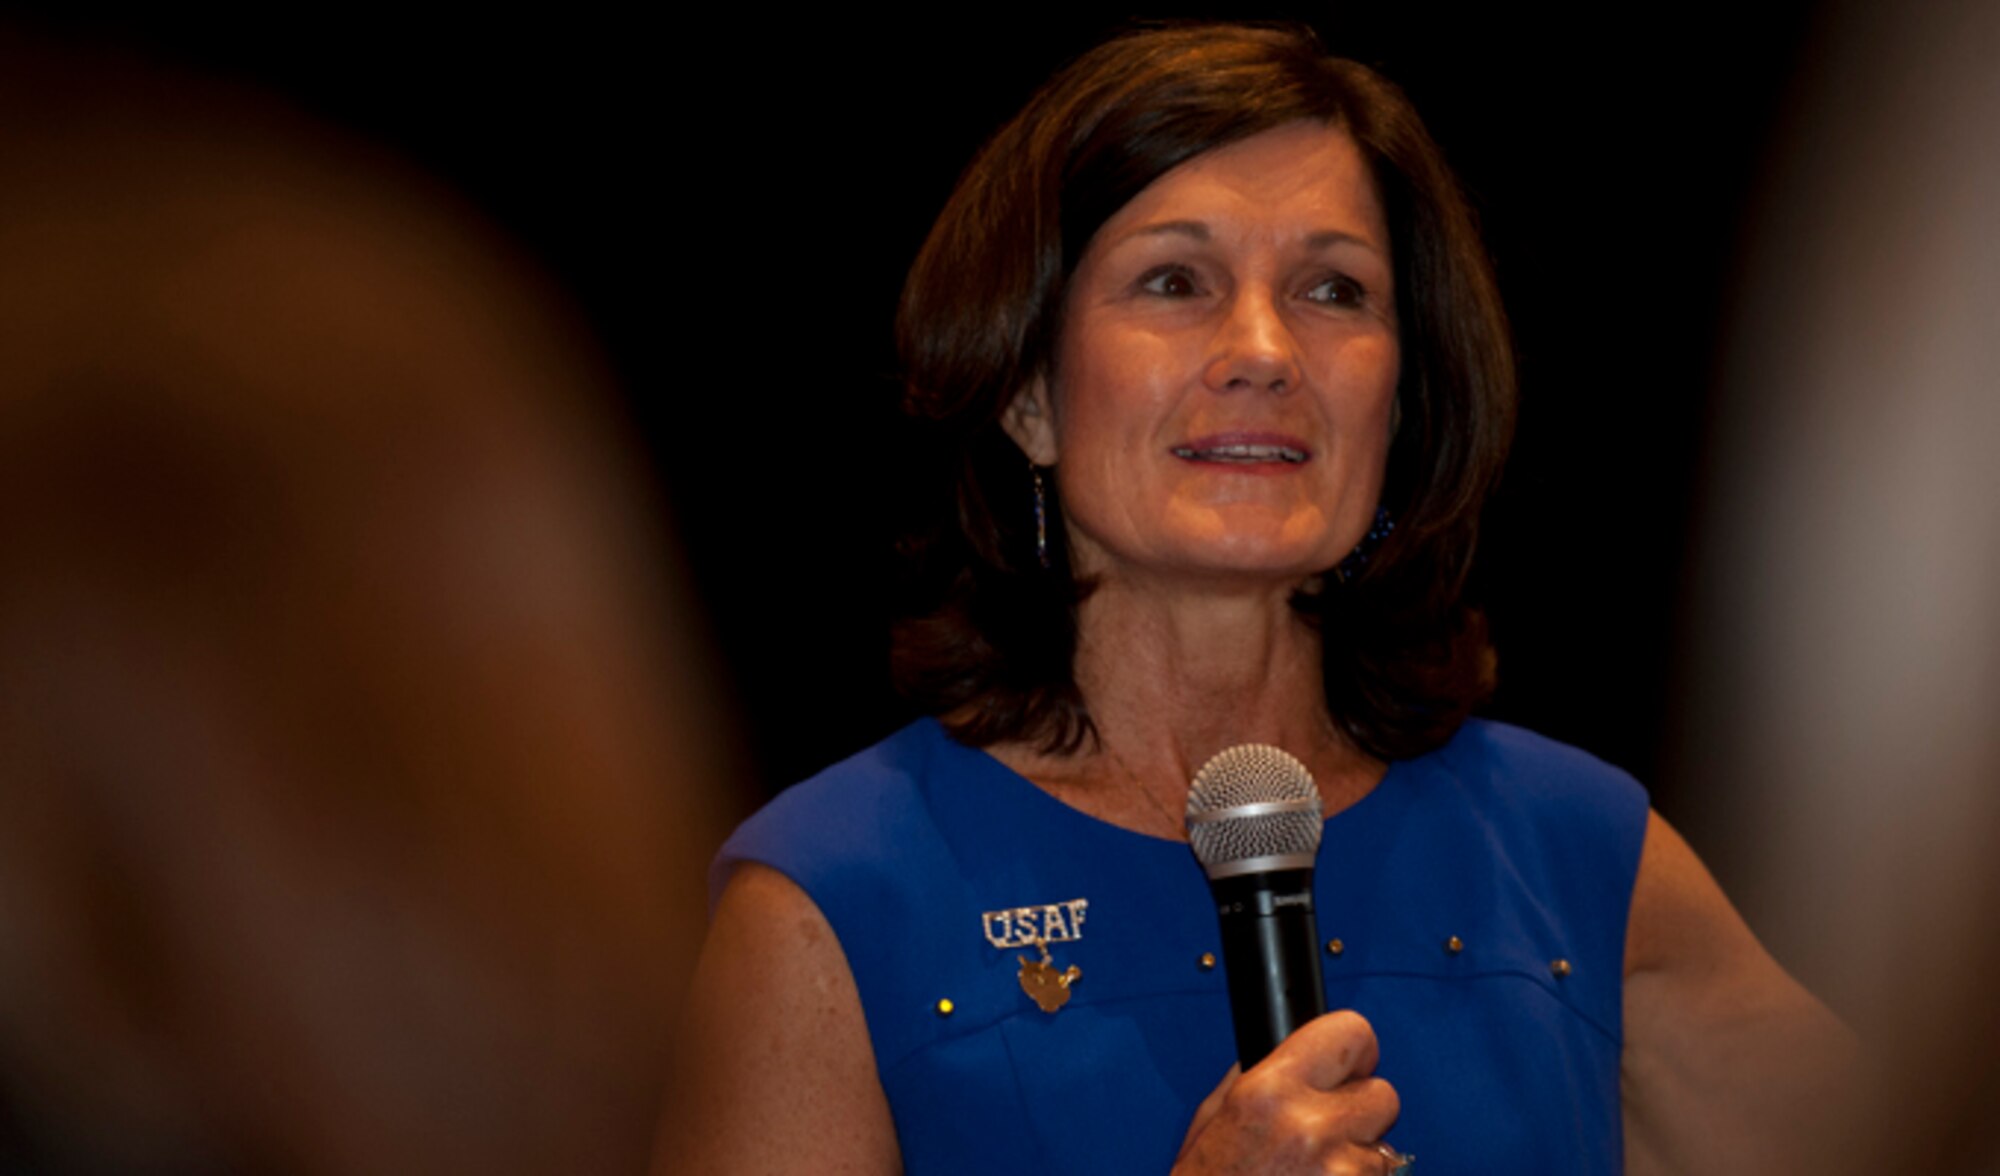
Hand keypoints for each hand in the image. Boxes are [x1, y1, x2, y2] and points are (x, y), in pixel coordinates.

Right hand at [1173, 1010, 1402, 1174]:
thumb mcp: (1211, 1123)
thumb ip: (1251, 1079)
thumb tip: (1288, 1049)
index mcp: (1270, 1092)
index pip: (1352, 1033)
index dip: (1355, 1050)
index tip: (1349, 1065)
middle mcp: (1312, 1128)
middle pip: (1384, 1095)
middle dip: (1361, 1113)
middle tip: (1330, 1133)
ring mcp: (1342, 1174)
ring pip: (1386, 1151)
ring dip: (1360, 1163)